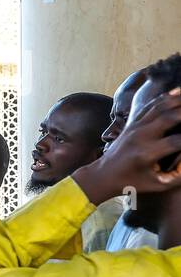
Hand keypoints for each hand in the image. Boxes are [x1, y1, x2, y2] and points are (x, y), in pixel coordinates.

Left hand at [73, 86, 180, 204]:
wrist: (102, 175)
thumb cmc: (131, 183)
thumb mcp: (156, 185)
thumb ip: (178, 176)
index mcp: (147, 153)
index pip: (178, 141)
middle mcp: (141, 136)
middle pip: (170, 117)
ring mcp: (135, 127)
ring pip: (160, 107)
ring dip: (180, 100)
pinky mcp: (132, 123)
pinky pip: (150, 106)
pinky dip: (166, 97)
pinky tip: (179, 91)